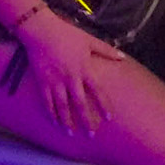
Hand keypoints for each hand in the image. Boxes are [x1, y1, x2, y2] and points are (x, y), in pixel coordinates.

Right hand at [16, 12, 110, 136]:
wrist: (41, 30)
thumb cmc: (66, 34)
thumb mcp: (89, 40)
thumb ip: (106, 50)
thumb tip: (122, 57)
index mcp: (85, 68)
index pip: (97, 91)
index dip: (103, 105)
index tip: (109, 119)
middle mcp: (71, 78)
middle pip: (80, 103)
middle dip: (86, 120)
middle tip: (91, 134)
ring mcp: (56, 81)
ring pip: (63, 106)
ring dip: (67, 121)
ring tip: (71, 133)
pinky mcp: (43, 82)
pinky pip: (47, 101)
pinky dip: (51, 113)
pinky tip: (54, 123)